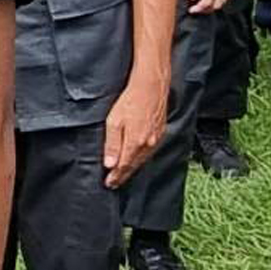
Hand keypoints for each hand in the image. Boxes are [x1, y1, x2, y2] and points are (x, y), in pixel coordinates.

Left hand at [102, 72, 168, 187]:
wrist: (151, 86)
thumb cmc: (131, 100)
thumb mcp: (114, 121)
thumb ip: (112, 144)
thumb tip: (110, 164)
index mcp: (135, 143)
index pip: (123, 166)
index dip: (116, 177)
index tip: (109, 183)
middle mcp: (148, 144)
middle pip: (134, 166)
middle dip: (123, 175)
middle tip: (114, 182)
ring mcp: (156, 139)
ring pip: (143, 160)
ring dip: (132, 168)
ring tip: (124, 174)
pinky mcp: (161, 132)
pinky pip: (150, 151)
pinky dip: (141, 158)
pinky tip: (137, 157)